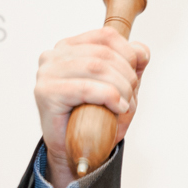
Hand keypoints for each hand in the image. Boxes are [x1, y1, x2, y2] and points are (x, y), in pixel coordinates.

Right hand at [33, 28, 149, 187]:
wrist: (75, 151)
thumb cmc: (95, 119)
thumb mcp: (121, 88)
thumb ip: (132, 66)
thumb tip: (142, 50)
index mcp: (70, 47)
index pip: (107, 36)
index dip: (129, 55)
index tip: (135, 79)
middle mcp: (55, 55)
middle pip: (104, 53)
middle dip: (127, 77)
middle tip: (130, 99)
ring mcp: (47, 72)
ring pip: (97, 67)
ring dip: (120, 88)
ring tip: (124, 106)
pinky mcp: (46, 92)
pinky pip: (85, 88)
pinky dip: (108, 97)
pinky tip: (115, 108)